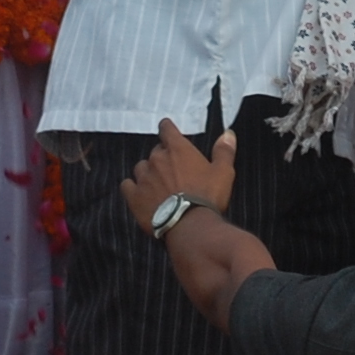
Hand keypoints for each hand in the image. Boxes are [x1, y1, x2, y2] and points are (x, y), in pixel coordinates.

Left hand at [123, 119, 237, 231]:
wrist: (189, 225)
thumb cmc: (207, 196)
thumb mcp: (223, 172)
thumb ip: (224, 151)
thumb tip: (228, 133)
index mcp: (177, 149)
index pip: (166, 129)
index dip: (167, 128)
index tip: (167, 130)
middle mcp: (157, 159)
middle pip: (155, 151)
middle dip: (162, 157)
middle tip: (172, 170)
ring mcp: (143, 178)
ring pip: (140, 167)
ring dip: (147, 172)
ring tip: (157, 184)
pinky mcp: (134, 197)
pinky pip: (127, 185)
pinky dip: (132, 187)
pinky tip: (138, 193)